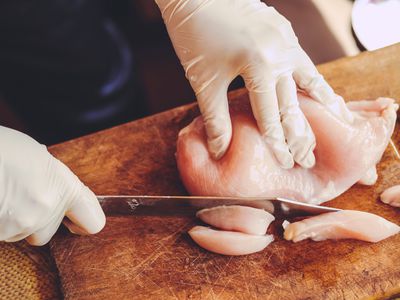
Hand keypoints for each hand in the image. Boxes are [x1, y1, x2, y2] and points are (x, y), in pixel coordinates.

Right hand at [0, 126, 104, 245]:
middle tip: (20, 197)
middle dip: (36, 221)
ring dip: (12, 221)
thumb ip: (51, 178)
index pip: (93, 221)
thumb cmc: (0, 148)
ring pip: (20, 234)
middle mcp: (45, 211)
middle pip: (47, 233)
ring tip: (0, 193)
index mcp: (63, 187)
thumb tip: (51, 187)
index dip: (84, 222)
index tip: (76, 221)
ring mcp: (18, 226)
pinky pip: (1, 234)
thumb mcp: (36, 155)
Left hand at [155, 0, 352, 166]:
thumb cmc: (195, 37)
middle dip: (301, 133)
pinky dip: (311, 77)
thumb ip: (216, 119)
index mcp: (260, 67)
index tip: (287, 163)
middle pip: (295, 102)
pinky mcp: (284, 29)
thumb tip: (219, 151)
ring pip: (309, 77)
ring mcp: (286, 38)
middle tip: (309, 157)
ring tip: (336, 120)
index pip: (272, 116)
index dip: (279, 143)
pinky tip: (315, 86)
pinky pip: (303, 59)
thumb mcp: (204, 82)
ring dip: (320, 103)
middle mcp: (281, 53)